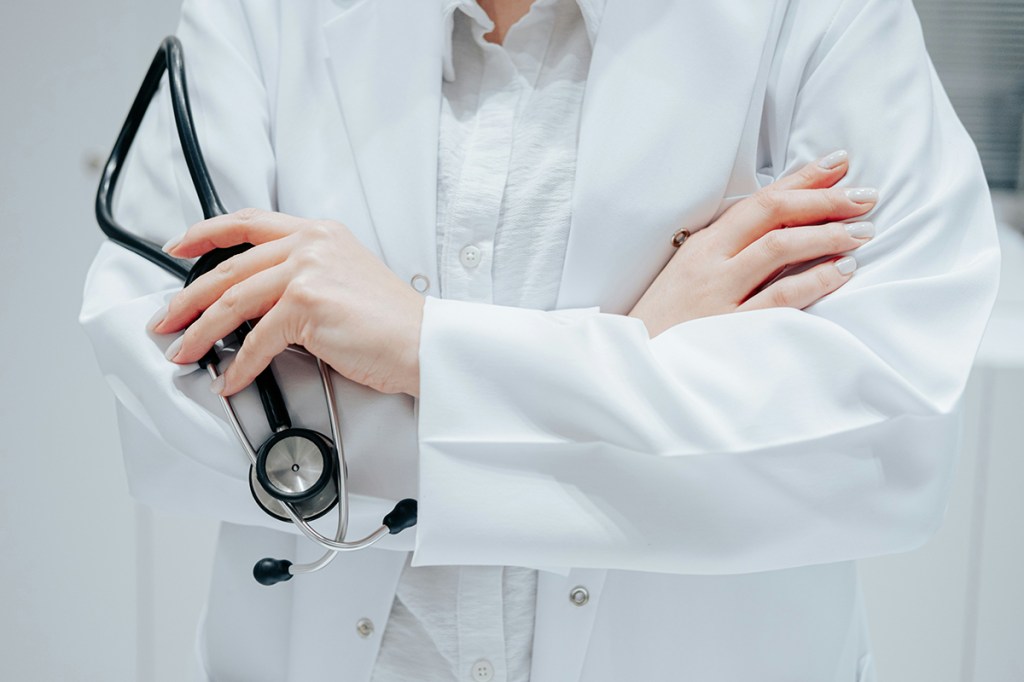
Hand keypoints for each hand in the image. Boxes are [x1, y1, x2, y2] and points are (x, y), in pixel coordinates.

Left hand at [152, 209, 424, 396]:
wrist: (423, 342)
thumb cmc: (392, 322)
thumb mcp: (345, 278)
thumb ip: (303, 276)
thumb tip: (256, 304)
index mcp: (319, 232)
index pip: (248, 222)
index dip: (204, 232)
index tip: (177, 245)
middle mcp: (311, 243)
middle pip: (230, 267)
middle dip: (188, 299)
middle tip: (167, 320)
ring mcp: (308, 270)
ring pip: (233, 302)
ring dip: (200, 333)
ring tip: (184, 352)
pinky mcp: (307, 303)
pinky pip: (257, 340)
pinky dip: (239, 366)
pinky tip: (230, 379)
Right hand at [629, 150, 876, 336]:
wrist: (634, 364)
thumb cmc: (666, 321)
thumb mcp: (691, 276)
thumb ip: (729, 252)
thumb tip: (782, 229)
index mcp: (704, 245)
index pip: (760, 200)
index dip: (803, 178)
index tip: (840, 164)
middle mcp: (711, 261)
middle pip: (772, 213)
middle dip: (824, 199)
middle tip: (866, 196)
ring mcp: (719, 293)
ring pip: (779, 247)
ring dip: (827, 234)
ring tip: (864, 231)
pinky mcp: (729, 328)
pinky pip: (779, 298)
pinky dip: (815, 281)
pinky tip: (843, 271)